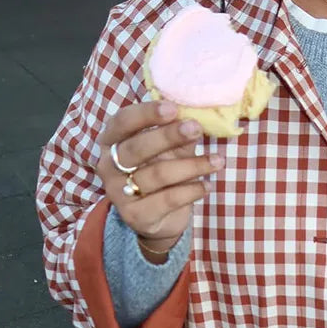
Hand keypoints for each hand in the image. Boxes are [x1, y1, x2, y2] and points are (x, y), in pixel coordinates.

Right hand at [96, 100, 224, 254]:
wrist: (159, 219)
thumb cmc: (161, 174)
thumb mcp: (168, 150)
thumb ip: (177, 133)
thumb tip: (197, 114)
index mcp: (111, 141)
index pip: (122, 121)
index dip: (146, 113)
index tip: (173, 108)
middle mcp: (108, 166)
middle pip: (138, 148)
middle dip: (169, 136)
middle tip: (196, 128)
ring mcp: (119, 193)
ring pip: (158, 174)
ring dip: (192, 165)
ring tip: (218, 161)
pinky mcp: (136, 215)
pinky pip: (168, 199)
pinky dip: (192, 190)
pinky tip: (207, 185)